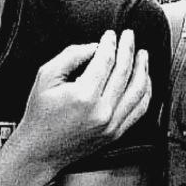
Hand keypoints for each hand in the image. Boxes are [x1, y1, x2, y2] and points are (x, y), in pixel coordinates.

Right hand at [17, 30, 150, 177]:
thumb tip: (95, 47)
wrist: (40, 151)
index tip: (110, 34)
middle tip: (129, 35)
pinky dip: (146, 92)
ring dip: (143, 69)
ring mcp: (112, 124)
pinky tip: (144, 80)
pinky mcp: (116, 133)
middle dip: (129, 49)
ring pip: (138, 90)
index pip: (106, 60)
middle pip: (125, 72)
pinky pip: (139, 110)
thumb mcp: (46, 76)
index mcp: (84, 95)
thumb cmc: (40, 114)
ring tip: (142, 55)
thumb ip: (71, 56)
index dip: (110, 43)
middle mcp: (102, 111)